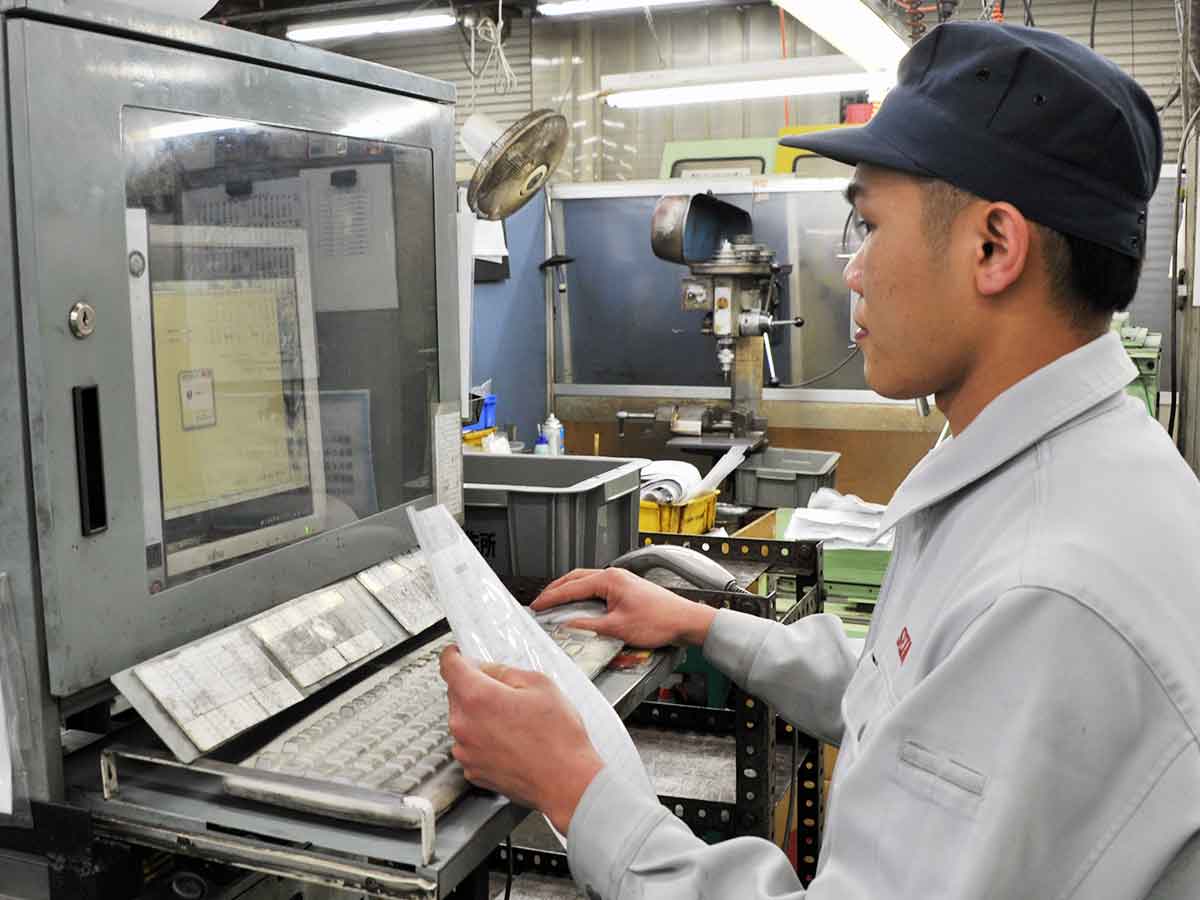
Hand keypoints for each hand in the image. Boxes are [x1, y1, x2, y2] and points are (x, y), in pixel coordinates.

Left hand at [439, 645, 602, 833]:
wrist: (566, 782)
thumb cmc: (558, 738)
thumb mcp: (540, 685)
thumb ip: (506, 671)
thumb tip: (489, 670)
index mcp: (477, 697)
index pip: (449, 666)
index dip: (453, 655)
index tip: (457, 653)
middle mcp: (464, 725)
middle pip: (456, 693)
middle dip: (475, 687)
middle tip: (506, 692)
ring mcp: (466, 751)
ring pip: (464, 720)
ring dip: (480, 715)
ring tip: (515, 722)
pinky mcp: (473, 770)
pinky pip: (471, 744)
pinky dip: (484, 738)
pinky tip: (512, 741)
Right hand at [531, 567, 716, 647]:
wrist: (685, 621)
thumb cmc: (659, 621)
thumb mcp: (618, 628)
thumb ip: (589, 626)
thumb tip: (569, 625)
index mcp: (609, 580)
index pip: (572, 587)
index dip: (552, 597)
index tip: (537, 605)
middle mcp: (614, 575)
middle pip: (577, 578)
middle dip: (557, 589)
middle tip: (541, 601)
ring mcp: (621, 581)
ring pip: (587, 581)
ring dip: (570, 590)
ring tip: (556, 601)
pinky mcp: (627, 588)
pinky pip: (597, 587)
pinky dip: (583, 594)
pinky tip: (580, 604)